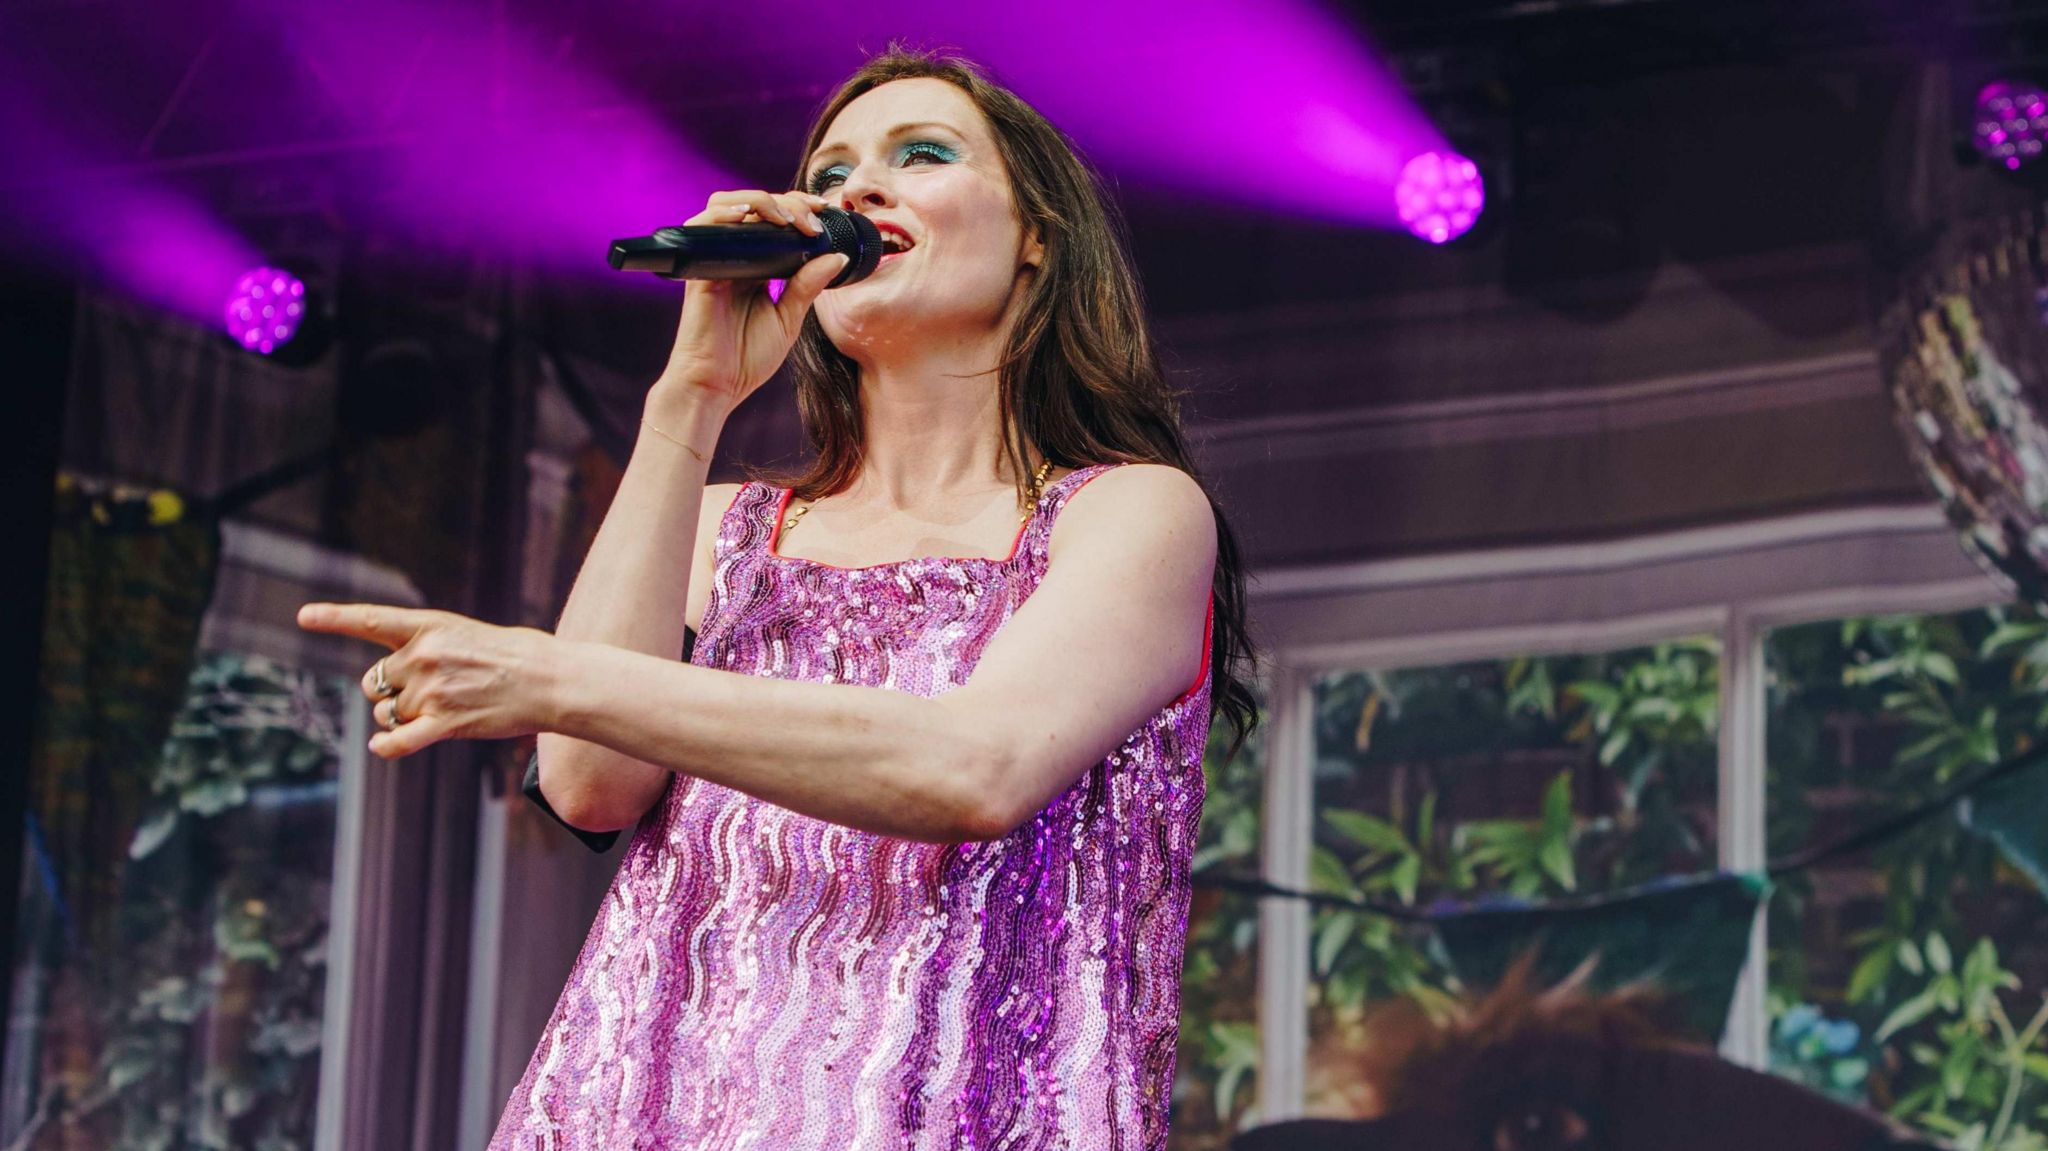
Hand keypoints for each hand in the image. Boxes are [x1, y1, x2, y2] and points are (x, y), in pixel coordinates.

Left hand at [296, 602, 561, 758]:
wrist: (552, 679)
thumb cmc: (517, 654)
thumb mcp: (468, 634)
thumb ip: (430, 648)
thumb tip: (398, 680)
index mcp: (429, 627)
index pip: (371, 620)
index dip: (334, 618)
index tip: (304, 617)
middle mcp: (424, 657)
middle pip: (374, 682)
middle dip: (388, 691)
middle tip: (420, 693)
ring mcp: (433, 692)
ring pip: (387, 713)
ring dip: (399, 718)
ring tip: (436, 712)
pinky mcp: (446, 724)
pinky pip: (400, 741)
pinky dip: (387, 746)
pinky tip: (381, 746)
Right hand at [657, 188, 849, 414]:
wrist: (717, 386)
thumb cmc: (746, 358)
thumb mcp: (788, 319)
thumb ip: (807, 286)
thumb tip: (836, 256)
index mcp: (754, 265)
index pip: (772, 220)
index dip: (797, 207)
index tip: (824, 212)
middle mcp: (732, 257)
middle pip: (751, 205)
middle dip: (785, 201)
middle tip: (812, 217)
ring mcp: (713, 260)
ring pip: (725, 205)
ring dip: (758, 201)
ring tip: (787, 218)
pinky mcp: (698, 270)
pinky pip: (703, 229)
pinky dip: (725, 215)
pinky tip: (749, 216)